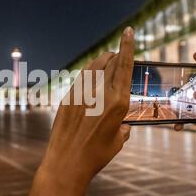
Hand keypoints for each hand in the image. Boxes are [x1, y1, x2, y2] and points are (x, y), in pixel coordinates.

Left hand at [40, 26, 133, 185]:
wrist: (67, 162)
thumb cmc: (96, 155)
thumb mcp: (118, 141)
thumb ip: (123, 129)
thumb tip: (124, 126)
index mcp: (118, 103)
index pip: (124, 67)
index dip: (127, 47)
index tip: (127, 32)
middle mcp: (101, 94)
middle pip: (110, 62)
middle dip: (116, 52)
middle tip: (119, 49)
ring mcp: (82, 94)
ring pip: (94, 67)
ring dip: (102, 60)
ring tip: (107, 58)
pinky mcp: (68, 98)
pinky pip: (81, 79)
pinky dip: (89, 73)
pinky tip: (92, 75)